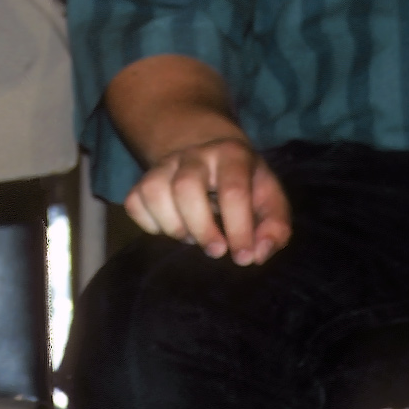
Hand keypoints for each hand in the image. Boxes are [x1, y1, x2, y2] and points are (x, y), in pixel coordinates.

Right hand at [125, 135, 292, 265]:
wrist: (211, 150)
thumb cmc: (246, 183)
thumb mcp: (270, 199)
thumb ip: (274, 228)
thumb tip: (257, 255)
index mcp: (232, 154)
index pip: (232, 190)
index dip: (239, 229)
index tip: (243, 257)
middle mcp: (194, 154)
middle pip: (186, 187)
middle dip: (201, 228)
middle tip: (216, 251)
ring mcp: (165, 164)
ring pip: (154, 191)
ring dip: (172, 226)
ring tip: (191, 238)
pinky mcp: (144, 179)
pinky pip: (134, 202)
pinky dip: (149, 224)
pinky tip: (171, 229)